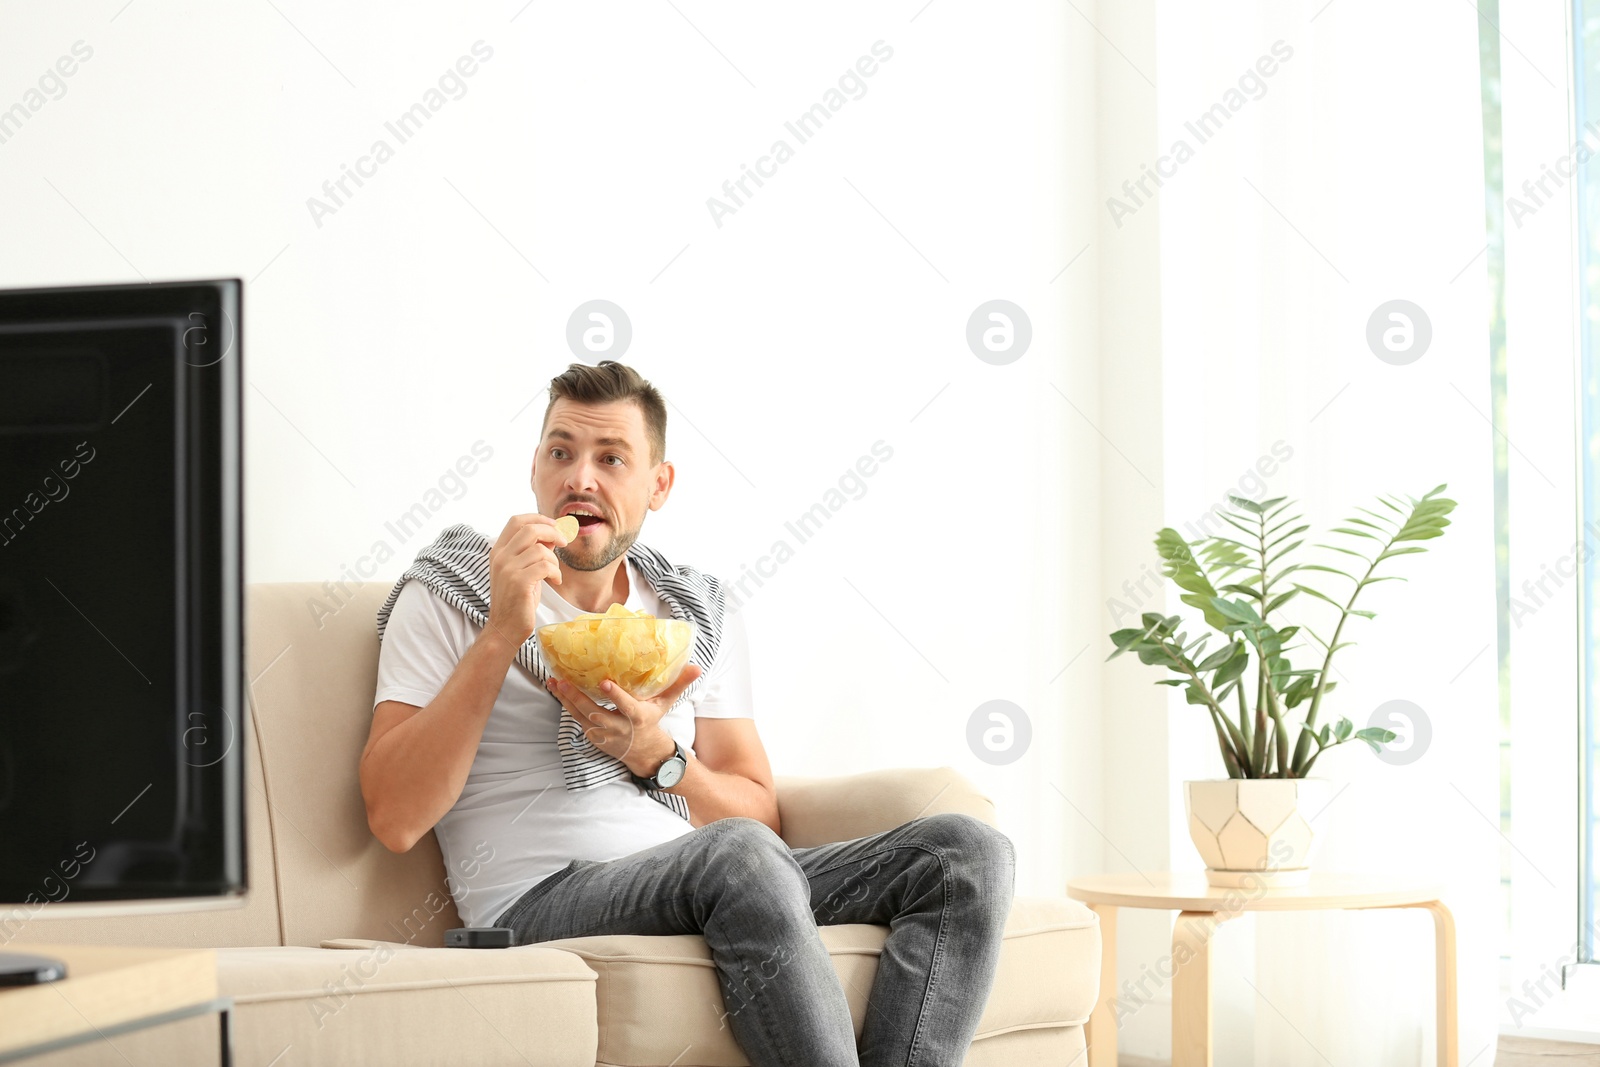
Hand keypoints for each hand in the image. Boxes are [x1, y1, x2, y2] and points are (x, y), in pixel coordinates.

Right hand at [484, 513, 571, 648]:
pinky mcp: (519, 582)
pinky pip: (545, 566)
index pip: (516, 521)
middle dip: (552, 532)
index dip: (538, 518)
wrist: (505, 627)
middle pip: (529, 529)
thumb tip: (553, 534)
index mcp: (498, 551)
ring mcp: (508, 569)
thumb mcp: (523, 570)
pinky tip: (555, 581)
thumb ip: (533, 551)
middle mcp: (500, 557)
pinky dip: (556, 572)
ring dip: (554, 560)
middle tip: (564, 542)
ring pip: (541, 549)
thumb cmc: (518, 599)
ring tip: (554, 573)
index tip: (554, 525)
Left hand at [545, 663, 703, 774]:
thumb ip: (678, 685)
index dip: (615, 696)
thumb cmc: (652, 720)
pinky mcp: (593, 736)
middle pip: (594, 713)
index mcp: (638, 718)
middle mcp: (619, 728)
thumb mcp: (666, 704)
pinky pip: (576, 719)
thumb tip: (696, 667)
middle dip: (577, 697)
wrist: (643, 753)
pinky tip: (556, 689)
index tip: (604, 682)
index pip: (626, 707)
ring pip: (580, 717)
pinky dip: (565, 705)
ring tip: (553, 681)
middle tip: (562, 680)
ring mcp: (604, 734)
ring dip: (565, 700)